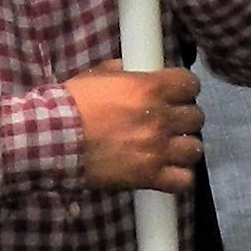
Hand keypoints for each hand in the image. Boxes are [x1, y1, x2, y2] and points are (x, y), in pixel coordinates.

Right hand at [68, 62, 202, 191]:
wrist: (54, 139)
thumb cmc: (72, 104)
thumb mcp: (97, 76)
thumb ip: (121, 72)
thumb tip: (130, 70)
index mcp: (150, 88)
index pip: (190, 84)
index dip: (185, 89)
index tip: (177, 94)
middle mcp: (160, 118)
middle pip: (195, 117)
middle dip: (184, 119)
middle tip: (169, 123)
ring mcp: (157, 149)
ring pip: (195, 149)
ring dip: (184, 148)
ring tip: (170, 149)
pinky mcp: (150, 176)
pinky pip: (184, 180)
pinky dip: (180, 177)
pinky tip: (168, 172)